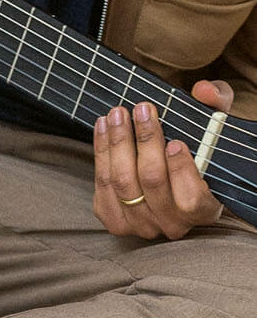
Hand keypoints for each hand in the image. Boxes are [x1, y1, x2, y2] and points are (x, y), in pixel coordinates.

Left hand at [93, 79, 231, 238]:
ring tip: (117, 114)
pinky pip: (103, 187)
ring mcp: (142, 226)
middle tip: (141, 109)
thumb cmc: (199, 153)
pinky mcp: (116, 221)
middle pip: (152, 182)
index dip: (180, 171)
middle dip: (145, 141)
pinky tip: (103, 127)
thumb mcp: (214, 127)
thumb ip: (217, 106)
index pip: (190, 199)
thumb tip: (204, 91)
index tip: (175, 142)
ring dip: (117, 144)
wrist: (171, 179)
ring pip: (123, 184)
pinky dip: (101, 153)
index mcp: (203, 210)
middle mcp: (172, 225)